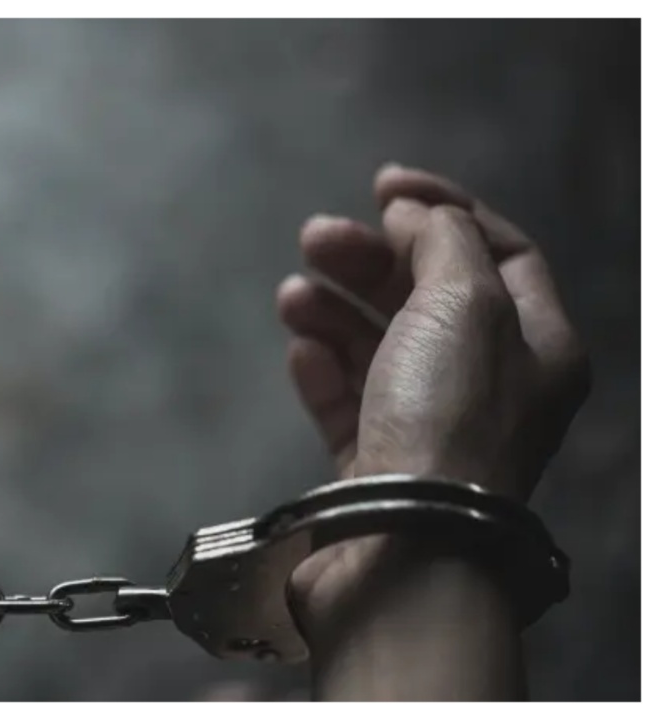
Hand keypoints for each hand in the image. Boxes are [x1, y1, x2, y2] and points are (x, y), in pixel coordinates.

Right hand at [276, 164, 589, 621]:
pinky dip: (324, 368)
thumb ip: (441, 241)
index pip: (499, 252)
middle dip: (373, 258)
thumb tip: (414, 215)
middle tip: (315, 236)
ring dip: (336, 309)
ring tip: (292, 292)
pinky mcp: (378, 465)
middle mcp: (493, 386)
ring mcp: (432, 428)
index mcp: (539, 346)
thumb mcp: (464, 303)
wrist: (406, 549)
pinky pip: (349, 402)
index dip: (443, 208)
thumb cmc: (449, 422)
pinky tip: (300, 348)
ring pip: (381, 347)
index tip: (382, 186)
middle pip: (430, 295)